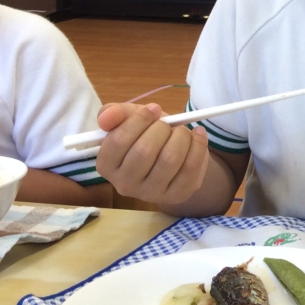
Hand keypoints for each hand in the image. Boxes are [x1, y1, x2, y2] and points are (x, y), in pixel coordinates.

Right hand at [95, 103, 210, 205]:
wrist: (175, 155)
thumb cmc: (147, 134)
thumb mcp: (130, 119)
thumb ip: (114, 113)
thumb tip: (106, 117)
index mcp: (107, 165)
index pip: (118, 141)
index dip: (139, 120)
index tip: (154, 109)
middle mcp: (124, 184)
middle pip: (144, 151)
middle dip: (161, 128)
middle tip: (167, 124)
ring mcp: (150, 194)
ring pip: (169, 159)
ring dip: (181, 136)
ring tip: (181, 131)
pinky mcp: (176, 195)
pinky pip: (190, 168)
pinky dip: (198, 145)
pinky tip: (197, 136)